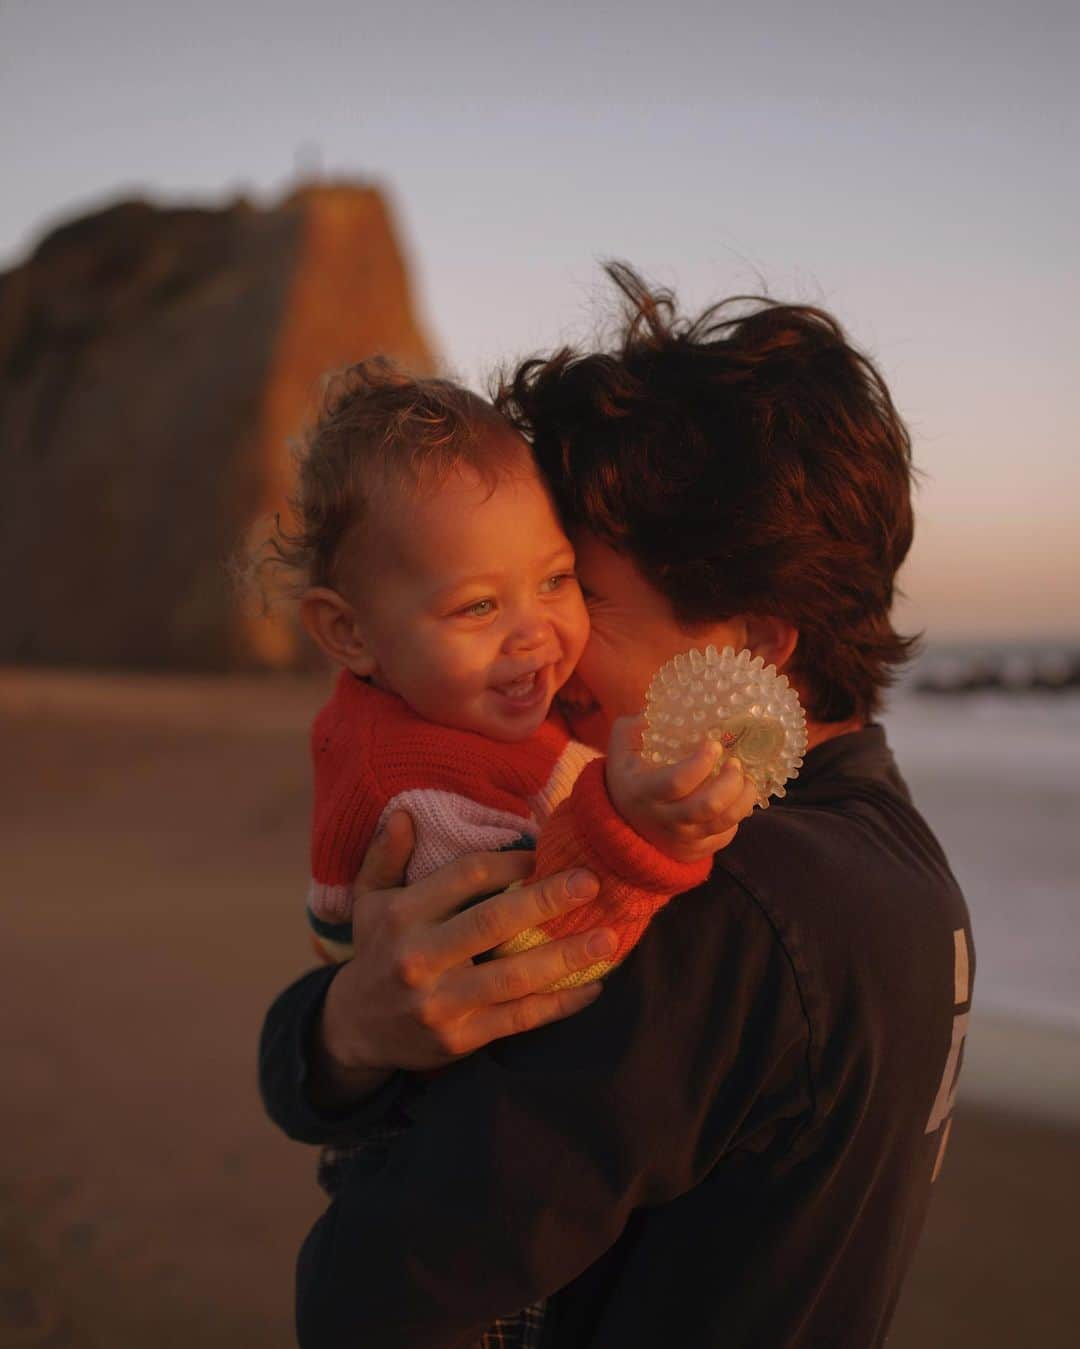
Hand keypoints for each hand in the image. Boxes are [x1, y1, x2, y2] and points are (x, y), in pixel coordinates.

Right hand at [313, 812, 614, 1105]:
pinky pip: (519, 1018)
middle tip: (591, 883)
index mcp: (402, 914)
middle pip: (494, 922)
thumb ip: (386, 856)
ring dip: (566, 956)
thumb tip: (407, 814)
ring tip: (609, 939)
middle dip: (547, 901)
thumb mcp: (368, 899)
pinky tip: (592, 988)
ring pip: (514, 976)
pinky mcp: (459, 1039)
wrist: (354, 1030)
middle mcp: (418, 957)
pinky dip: (560, 1004)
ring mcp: (440, 1002)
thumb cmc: (375, 952)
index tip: (544, 855)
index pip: (466, 877)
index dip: (511, 863)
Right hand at [604, 716, 759, 863]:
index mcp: (643, 792)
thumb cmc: (628, 776)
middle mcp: (663, 819)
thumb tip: (666, 704)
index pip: (677, 782)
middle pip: (707, 806)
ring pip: (724, 822)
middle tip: (736, 762)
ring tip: (745, 778)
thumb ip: (637, 725)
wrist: (622, 824)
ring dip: (744, 797)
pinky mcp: (697, 849)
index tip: (714, 745)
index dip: (700, 763)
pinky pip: (726, 834)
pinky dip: (738, 814)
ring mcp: (682, 838)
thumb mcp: (622, 748)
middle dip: (731, 781)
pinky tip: (736, 796)